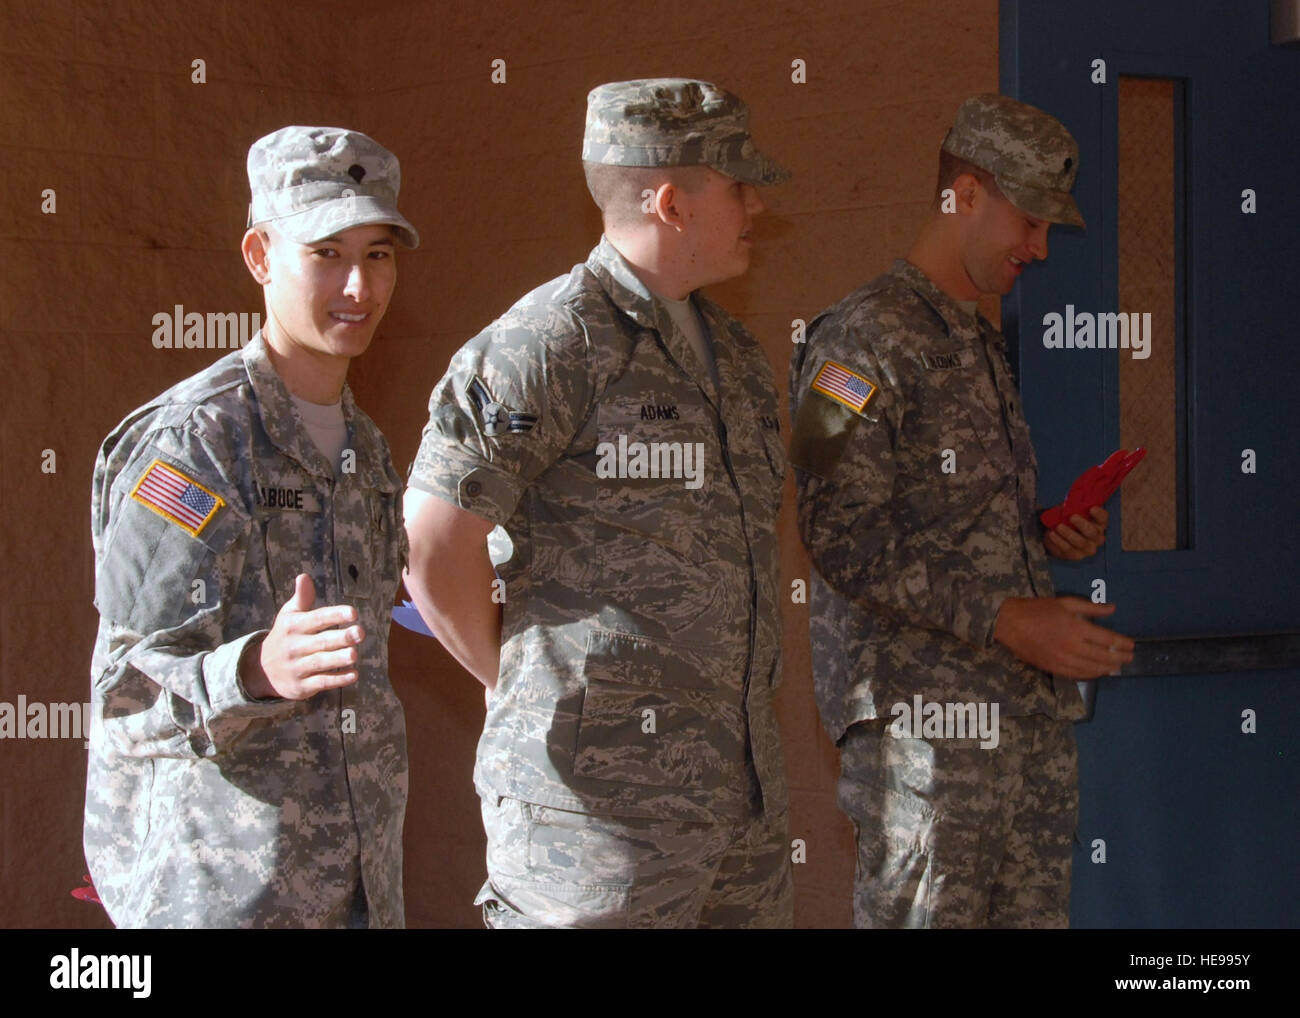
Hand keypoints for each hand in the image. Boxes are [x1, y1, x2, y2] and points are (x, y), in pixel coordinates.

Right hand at [241, 574, 364, 699]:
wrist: (262, 670)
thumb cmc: (285, 636)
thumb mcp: (289, 615)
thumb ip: (302, 598)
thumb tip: (304, 576)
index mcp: (294, 626)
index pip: (317, 619)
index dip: (335, 615)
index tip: (353, 613)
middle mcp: (295, 646)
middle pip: (321, 641)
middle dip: (341, 637)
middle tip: (360, 633)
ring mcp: (297, 667)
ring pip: (320, 663)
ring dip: (338, 659)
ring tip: (355, 654)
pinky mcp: (301, 686)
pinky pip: (320, 682)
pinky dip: (337, 679)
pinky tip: (353, 674)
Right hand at [993, 595, 1134, 678]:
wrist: (1009, 623)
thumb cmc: (1037, 609)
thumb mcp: (1065, 602)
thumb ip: (1091, 607)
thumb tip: (1113, 609)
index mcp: (1076, 628)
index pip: (1107, 639)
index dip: (1122, 643)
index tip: (1131, 645)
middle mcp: (1072, 646)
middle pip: (1103, 656)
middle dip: (1119, 657)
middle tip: (1129, 658)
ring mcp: (1063, 659)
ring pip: (1092, 668)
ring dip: (1107, 668)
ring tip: (1116, 667)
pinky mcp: (1053, 668)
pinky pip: (1076, 675)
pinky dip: (1090, 674)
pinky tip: (1097, 672)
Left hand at [1045, 505, 1108, 559]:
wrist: (1057, 536)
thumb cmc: (1068, 521)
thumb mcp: (1070, 511)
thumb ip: (1072, 507)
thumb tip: (1067, 504)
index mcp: (1099, 524)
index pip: (1103, 518)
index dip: (1099, 514)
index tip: (1092, 508)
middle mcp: (1097, 537)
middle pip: (1093, 532)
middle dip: (1082, 524)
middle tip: (1072, 517)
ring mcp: (1088, 548)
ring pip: (1081, 542)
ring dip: (1069, 533)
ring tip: (1059, 526)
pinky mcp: (1076, 555)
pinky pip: (1068, 549)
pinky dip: (1059, 541)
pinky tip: (1052, 534)